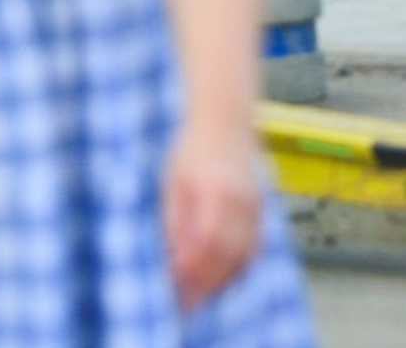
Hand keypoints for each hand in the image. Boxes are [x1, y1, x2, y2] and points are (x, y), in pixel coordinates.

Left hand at [160, 122, 263, 308]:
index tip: (174, 288)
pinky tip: (219, 281)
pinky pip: (252, 251)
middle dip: (206, 284)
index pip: (206, 242)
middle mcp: (242, 205)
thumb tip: (171, 254)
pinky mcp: (261, 215)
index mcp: (216, 192)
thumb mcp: (172, 180)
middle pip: (227, 256)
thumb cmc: (190, 151)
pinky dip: (236, 270)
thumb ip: (175, 217)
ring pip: (243, 258)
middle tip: (185, 306)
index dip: (191, 269)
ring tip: (199, 300)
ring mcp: (256, 210)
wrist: (225, 125)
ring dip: (222, 283)